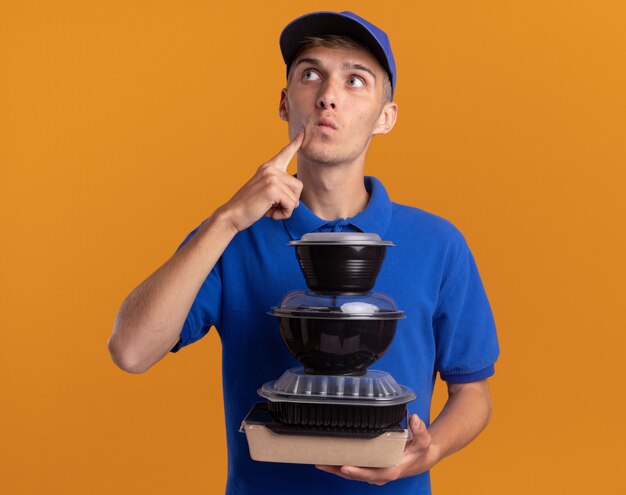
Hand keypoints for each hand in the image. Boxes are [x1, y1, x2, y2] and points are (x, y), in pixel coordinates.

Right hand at [218, 130, 304, 232]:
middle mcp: (271, 169)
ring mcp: (272, 177)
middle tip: (271, 205)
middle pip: (298, 186)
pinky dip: (283, 214)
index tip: (303, 131)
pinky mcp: (273, 188)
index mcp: (268, 167)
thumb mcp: (265, 192)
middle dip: (289, 201)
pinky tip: (270, 213)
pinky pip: (290, 205)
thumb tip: (296, 202)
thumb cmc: (249, 207)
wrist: (233, 214)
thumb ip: (280, 190)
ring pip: (296, 197)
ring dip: (286, 208)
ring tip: (269, 208)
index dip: (296, 142)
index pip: (285, 152)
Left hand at [315, 414, 439, 485]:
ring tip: (319, 461)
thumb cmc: (420, 450)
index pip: (372, 473)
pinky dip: (340, 466)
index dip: (358, 471)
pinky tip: (328, 460)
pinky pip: (353, 470)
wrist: (421, 459)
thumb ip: (420, 430)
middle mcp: (380, 475)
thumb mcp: (423, 440)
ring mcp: (374, 474)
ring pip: (352, 474)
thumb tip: (414, 418)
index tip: (344, 467)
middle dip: (338, 470)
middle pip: (356, 475)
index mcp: (391, 470)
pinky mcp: (370, 469)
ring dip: (335, 469)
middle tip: (322, 462)